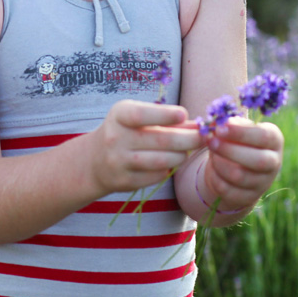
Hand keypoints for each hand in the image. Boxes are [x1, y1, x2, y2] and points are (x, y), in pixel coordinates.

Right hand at [89, 99, 203, 194]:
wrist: (94, 160)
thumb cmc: (125, 131)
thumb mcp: (138, 117)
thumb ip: (166, 119)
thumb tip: (198, 125)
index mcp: (119, 115)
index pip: (142, 115)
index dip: (165, 115)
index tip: (184, 114)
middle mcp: (115, 138)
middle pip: (160, 140)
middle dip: (188, 139)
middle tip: (203, 137)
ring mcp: (118, 162)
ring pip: (162, 161)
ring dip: (180, 156)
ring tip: (185, 151)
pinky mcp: (124, 181)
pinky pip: (156, 176)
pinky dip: (167, 169)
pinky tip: (168, 163)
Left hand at [201, 116, 283, 211]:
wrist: (238, 165)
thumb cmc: (238, 139)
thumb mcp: (238, 128)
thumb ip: (232, 124)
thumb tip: (222, 122)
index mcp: (274, 139)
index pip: (264, 137)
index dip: (241, 133)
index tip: (220, 128)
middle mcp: (274, 162)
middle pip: (257, 160)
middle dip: (230, 150)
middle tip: (211, 140)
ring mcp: (263, 183)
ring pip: (240, 177)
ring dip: (219, 163)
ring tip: (211, 153)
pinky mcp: (248, 197)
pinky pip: (228, 190)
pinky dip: (215, 178)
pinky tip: (212, 167)